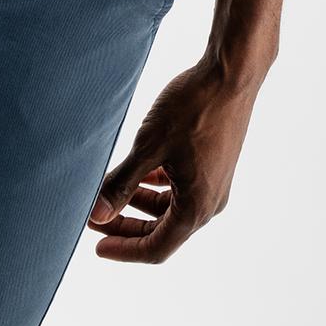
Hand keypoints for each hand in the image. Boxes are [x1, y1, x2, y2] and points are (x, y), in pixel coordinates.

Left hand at [86, 57, 262, 262]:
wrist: (230, 75)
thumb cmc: (192, 107)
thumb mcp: (149, 146)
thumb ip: (121, 183)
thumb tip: (96, 213)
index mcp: (196, 207)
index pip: (156, 248)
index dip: (123, 250)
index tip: (96, 245)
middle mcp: (209, 203)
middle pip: (162, 231)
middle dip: (126, 226)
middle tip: (95, 216)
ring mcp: (214, 185)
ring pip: (171, 209)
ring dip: (140, 205)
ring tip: (110, 192)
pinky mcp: (214, 166)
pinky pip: (181, 190)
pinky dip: (157, 187)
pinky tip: (138, 173)